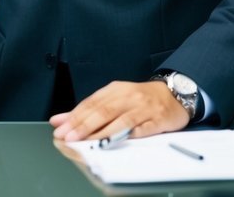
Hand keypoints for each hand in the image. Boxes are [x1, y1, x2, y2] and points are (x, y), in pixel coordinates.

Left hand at [49, 81, 189, 141]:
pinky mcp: (158, 119)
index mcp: (115, 90)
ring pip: (120, 120)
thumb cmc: (140, 99)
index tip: (60, 128)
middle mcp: (128, 97)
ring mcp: (144, 108)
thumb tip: (59, 120)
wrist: (174, 93)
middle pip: (103, 111)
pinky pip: (142, 128)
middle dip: (84, 125)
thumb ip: (87, 110)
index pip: (91, 103)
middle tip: (69, 137)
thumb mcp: (113, 98)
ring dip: (103, 132)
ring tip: (88, 142)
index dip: (75, 117)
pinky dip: (128, 135)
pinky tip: (116, 142)